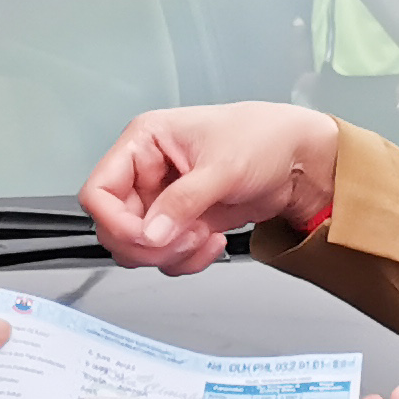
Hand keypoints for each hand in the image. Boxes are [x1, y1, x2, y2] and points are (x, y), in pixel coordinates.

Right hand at [81, 103, 342, 273]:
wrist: (299, 161)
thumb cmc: (264, 139)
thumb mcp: (223, 168)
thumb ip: (183, 202)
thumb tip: (150, 234)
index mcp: (144, 143)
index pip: (99, 191)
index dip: (114, 221)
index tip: (146, 237)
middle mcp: (147, 172)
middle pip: (115, 227)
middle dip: (149, 243)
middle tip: (184, 238)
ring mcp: (163, 200)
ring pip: (139, 247)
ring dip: (170, 254)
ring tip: (204, 237)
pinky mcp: (182, 222)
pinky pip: (165, 255)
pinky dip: (187, 259)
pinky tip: (213, 241)